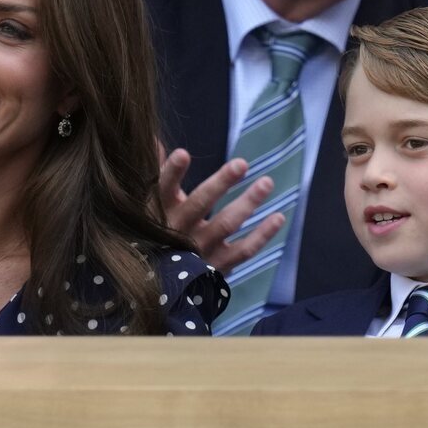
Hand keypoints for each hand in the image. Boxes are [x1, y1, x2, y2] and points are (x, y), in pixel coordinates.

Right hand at [159, 148, 284, 272]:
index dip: (172, 172)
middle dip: (221, 183)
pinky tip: (278, 217)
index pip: (164, 188)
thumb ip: (158, 172)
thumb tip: (156, 139)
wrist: (158, 287)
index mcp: (160, 211)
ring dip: (248, 203)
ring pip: (226, 224)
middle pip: (200, 203)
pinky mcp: (216, 266)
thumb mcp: (150, 205)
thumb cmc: (155, 234)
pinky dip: (262, 235)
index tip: (184, 153)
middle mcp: (178, 230)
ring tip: (267, 182)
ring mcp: (199, 249)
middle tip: (241, 163)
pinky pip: (243, 251)